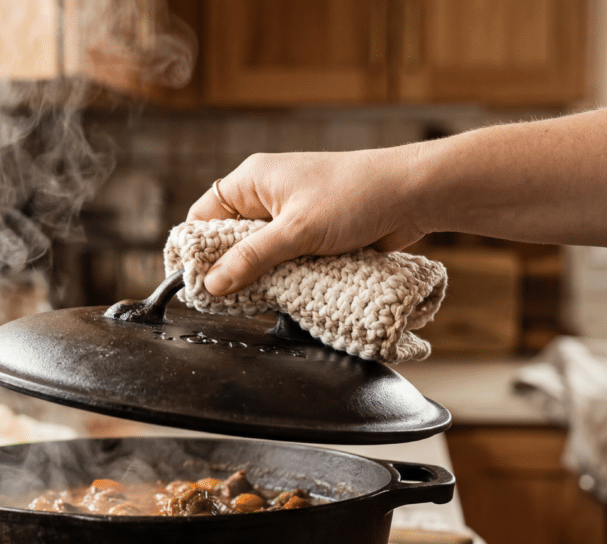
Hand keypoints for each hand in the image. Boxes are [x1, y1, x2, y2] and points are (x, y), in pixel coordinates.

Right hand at [186, 149, 427, 294]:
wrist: (413, 195)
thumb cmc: (356, 195)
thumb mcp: (296, 231)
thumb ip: (252, 259)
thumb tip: (213, 283)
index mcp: (252, 180)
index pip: (203, 216)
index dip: (195, 249)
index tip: (193, 282)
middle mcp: (267, 195)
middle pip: (229, 239)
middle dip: (229, 269)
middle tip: (226, 299)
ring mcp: (291, 215)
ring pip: (259, 254)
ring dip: (260, 276)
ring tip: (257, 300)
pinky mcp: (313, 234)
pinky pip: (285, 260)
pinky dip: (284, 276)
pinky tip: (285, 294)